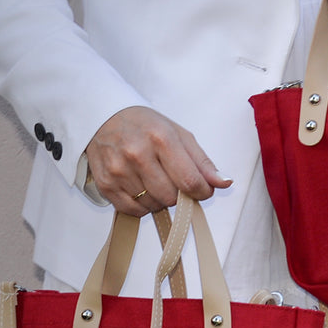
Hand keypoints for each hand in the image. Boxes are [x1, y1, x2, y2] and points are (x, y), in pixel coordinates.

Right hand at [84, 106, 230, 215]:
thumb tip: (223, 183)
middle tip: (174, 181)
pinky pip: (133, 210)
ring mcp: (118, 170)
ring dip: (160, 199)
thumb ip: (203, 162)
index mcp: (161, 139)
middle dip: (180, 195)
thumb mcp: (179, 135)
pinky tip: (141, 188)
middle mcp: (137, 154)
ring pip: (153, 205)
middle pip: (171, 197)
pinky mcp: (105, 183)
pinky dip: (142, 206)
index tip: (202, 190)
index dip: (202, 192)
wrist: (103, 117)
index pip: (190, 181)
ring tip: (154, 180)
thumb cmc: (146, 126)